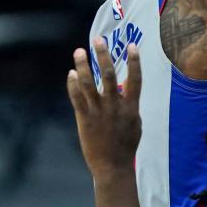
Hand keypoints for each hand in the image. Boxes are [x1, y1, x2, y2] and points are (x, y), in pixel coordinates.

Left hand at [66, 41, 141, 175]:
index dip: (134, 61)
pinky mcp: (84, 118)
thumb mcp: (135, 124)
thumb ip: (129, 106)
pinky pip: (77, 98)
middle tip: (98, 40)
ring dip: (84, 65)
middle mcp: (115, 106)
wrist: (112, 166)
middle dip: (103, 56)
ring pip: (89, 84)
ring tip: (79, 51)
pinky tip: (71, 73)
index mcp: (131, 107)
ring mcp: (98, 112)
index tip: (132, 45)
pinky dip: (73, 84)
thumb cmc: (126, 145)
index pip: (135, 79)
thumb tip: (124, 90)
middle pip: (109, 75)